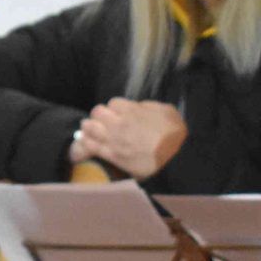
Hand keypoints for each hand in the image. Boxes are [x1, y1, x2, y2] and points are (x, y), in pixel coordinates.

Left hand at [72, 97, 186, 178]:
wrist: (176, 158)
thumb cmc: (174, 135)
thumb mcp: (166, 111)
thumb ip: (148, 106)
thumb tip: (137, 107)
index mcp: (132, 111)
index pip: (113, 103)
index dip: (115, 107)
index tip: (118, 113)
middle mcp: (119, 123)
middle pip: (97, 112)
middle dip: (99, 115)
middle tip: (102, 120)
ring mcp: (113, 140)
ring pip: (89, 127)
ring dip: (88, 127)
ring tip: (90, 129)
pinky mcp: (111, 155)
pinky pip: (90, 146)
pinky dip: (85, 143)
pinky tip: (84, 142)